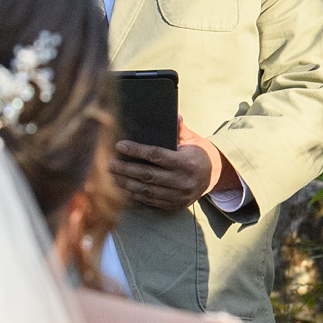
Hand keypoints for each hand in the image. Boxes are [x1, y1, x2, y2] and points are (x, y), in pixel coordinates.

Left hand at [111, 118, 240, 212]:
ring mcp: (178, 196)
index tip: (120, 146)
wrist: (214, 175)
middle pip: (147, 175)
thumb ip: (180, 130)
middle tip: (108, 163)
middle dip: (125, 169)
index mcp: (186, 163)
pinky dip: (135, 195)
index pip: (156, 156)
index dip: (136, 151)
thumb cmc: (199, 153)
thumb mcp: (192, 139)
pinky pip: (150, 201)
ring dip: (126, 184)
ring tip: (111, 176)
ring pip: (146, 191)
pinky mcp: (174, 205)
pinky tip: (123, 188)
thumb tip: (175, 117)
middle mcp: (182, 181)